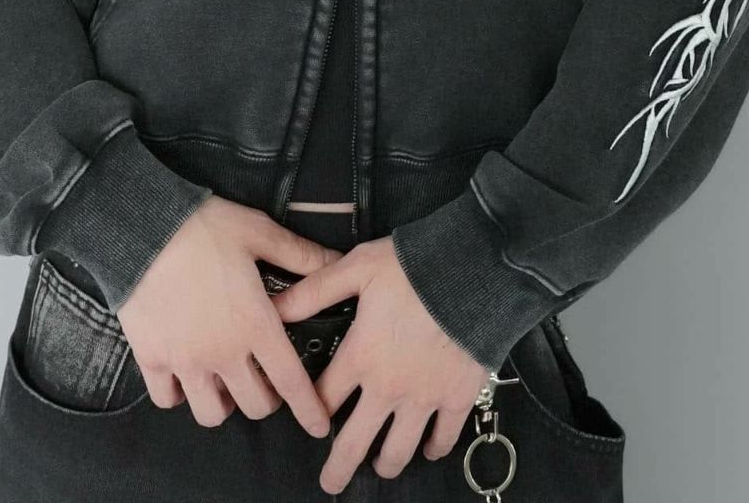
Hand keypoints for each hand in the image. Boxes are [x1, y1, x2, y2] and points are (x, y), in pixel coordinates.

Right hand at [115, 195, 342, 438]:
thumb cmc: (203, 227)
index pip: (290, 381)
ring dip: (224, 402)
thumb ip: (299, 253)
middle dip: (266, 398)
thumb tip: (334, 261)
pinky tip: (185, 374)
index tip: (318, 426)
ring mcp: (185, 361)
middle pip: (255, 405)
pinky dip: (179, 394)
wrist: (143, 227)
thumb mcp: (258, 232)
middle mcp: (222, 352)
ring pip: (212, 413)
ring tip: (224, 379)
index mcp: (255, 324)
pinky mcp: (152, 358)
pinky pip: (167, 399)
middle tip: (263, 378)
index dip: (309, 409)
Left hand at [270, 237, 491, 494]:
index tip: (310, 415)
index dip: (312, 410)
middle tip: (330, 482)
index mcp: (360, 356)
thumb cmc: (414, 267)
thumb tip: (275, 307)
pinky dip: (435, 448)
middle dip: (338, 467)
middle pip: (355, 441)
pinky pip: (444, 437)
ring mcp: (423, 398)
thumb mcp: (358, 268)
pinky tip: (428, 449)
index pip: (324, 399)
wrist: (472, 272)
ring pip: (399, 449)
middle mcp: (387, 387)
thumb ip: (316, 291)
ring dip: (385, 462)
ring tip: (379, 467)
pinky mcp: (457, 397)